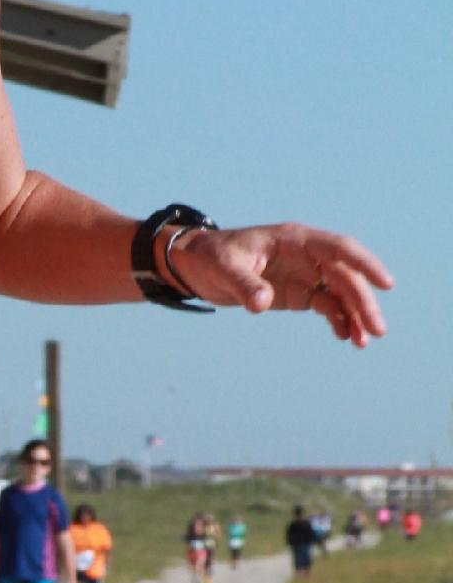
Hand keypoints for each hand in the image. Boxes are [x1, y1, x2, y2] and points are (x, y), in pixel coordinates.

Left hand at [165, 223, 392, 345]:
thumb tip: (261, 303)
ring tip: (362, 342)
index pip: (339, 248)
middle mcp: (306, 255)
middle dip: (362, 302)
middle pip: (344, 276)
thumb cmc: (211, 256)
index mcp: (295, 239)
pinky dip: (337, 319)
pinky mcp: (298, 292)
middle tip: (376, 331)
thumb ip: (244, 284)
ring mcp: (304, 273)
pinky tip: (344, 337)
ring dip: (354, 314)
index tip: (385, 283)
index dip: (364, 264)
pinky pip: (326, 304)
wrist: (196, 265)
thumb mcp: (223, 268)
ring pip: (340, 292)